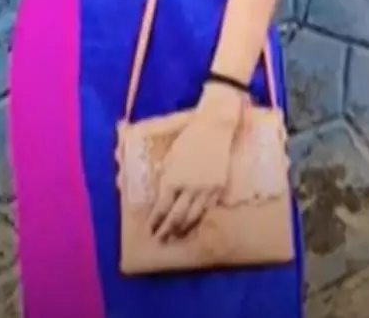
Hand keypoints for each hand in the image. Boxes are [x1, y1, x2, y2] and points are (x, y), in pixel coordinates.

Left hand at [147, 83, 246, 241]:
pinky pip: (206, 209)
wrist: (214, 128)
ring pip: (192, 217)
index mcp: (172, 179)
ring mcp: (205, 190)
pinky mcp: (218, 188)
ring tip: (175, 237)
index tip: (150, 228)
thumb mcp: (170, 156)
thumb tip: (161, 195)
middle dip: (166, 230)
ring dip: (182, 229)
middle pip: (176, 217)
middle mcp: (188, 188)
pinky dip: (198, 219)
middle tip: (160, 240)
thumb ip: (165, 176)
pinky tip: (193, 224)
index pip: (161, 208)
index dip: (155, 220)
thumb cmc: (188, 138)